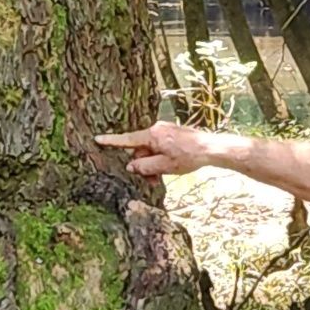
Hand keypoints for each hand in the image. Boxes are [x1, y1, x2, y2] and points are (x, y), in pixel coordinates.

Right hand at [96, 122, 218, 179]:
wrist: (212, 148)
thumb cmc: (189, 157)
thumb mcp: (164, 166)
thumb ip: (144, 166)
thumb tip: (131, 166)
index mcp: (152, 135)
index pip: (127, 140)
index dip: (112, 141)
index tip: (97, 139)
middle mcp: (157, 129)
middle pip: (140, 148)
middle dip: (142, 164)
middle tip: (150, 180)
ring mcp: (166, 130)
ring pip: (150, 149)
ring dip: (152, 163)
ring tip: (161, 177)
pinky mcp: (173, 134)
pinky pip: (159, 146)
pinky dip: (160, 157)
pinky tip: (169, 167)